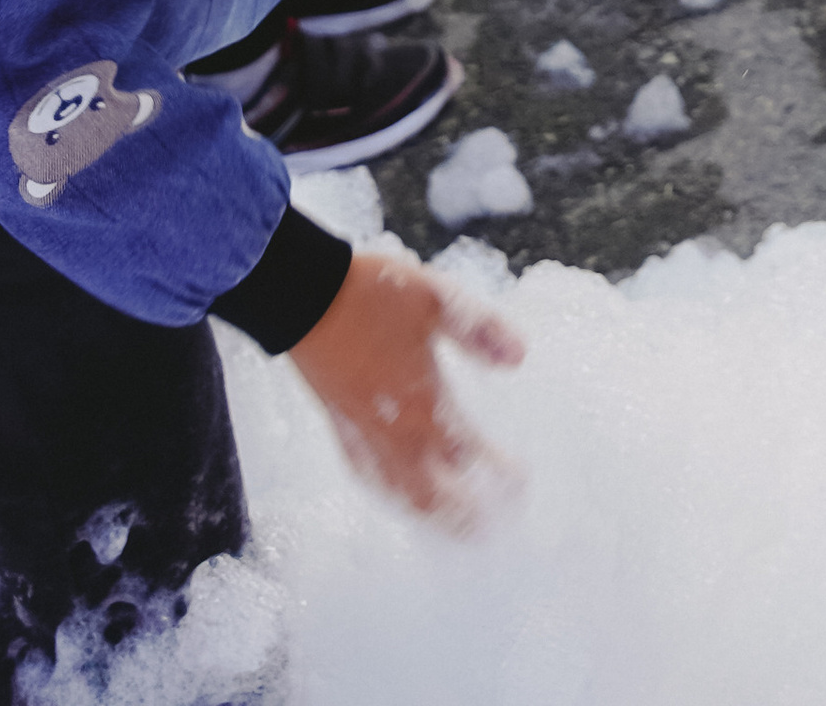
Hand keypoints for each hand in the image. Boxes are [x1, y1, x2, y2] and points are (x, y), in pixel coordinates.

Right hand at [290, 251, 523, 523]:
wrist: (303, 296)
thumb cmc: (372, 294)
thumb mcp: (436, 298)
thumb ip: (478, 330)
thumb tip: (521, 357)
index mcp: (423, 404)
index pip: (471, 456)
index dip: (499, 477)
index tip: (522, 485)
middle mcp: (394, 432)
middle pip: (435, 498)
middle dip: (466, 520)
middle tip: (493, 531)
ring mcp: (364, 436)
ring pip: (402, 497)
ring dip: (433, 518)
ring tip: (456, 529)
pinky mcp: (341, 429)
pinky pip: (373, 480)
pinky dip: (396, 499)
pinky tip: (401, 495)